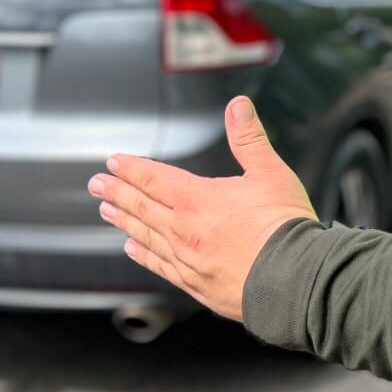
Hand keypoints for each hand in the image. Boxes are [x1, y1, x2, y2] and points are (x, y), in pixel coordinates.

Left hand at [88, 97, 315, 320]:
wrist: (295, 281)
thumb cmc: (286, 228)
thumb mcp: (271, 173)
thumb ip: (249, 138)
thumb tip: (237, 106)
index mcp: (199, 200)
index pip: (155, 179)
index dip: (132, 168)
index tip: (114, 163)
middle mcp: (185, 230)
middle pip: (142, 207)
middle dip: (118, 193)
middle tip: (97, 184)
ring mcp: (188, 260)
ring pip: (146, 236)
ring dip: (124, 221)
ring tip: (106, 212)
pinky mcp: (196, 284)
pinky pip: (160, 266)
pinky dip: (143, 255)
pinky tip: (133, 249)